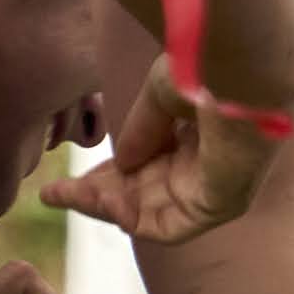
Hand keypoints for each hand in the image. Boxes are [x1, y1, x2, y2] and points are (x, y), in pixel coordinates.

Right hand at [39, 60, 280, 245]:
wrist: (243, 67)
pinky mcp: (221, 204)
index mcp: (197, 134)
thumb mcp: (160, 96)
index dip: (104, 174)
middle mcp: (207, 164)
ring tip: (68, 193)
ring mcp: (215, 187)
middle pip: (141, 193)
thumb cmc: (209, 66)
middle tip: (50, 194)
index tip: (64, 181)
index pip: (144, 165)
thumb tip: (121, 165)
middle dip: (94, 196)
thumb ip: (141, 132)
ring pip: (148, 212)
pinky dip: (132, 221)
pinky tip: (107, 202)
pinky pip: (168, 227)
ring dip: (105, 206)